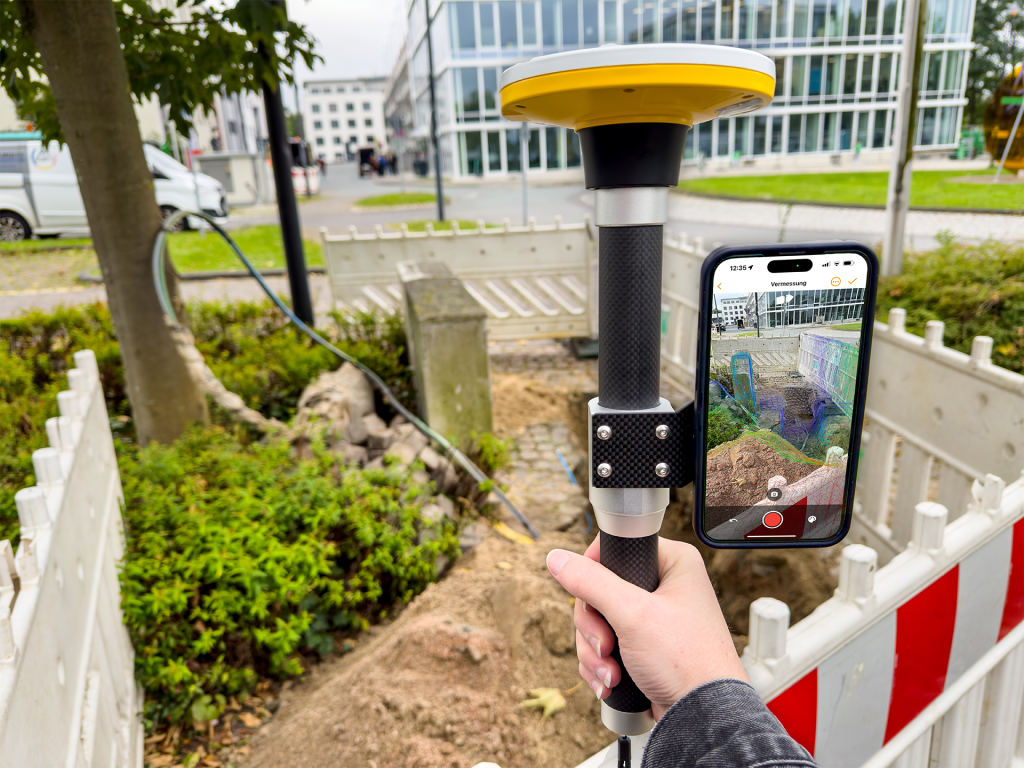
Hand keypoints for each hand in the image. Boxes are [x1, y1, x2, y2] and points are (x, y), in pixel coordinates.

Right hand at [546, 536, 746, 719]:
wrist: (701, 716)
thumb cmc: (687, 662)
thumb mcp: (633, 615)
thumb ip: (591, 583)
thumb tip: (557, 558)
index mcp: (671, 563)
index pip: (613, 550)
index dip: (593, 574)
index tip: (592, 599)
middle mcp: (663, 587)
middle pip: (598, 591)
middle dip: (593, 628)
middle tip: (606, 645)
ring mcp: (652, 618)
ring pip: (597, 622)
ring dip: (595, 652)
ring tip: (611, 673)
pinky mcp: (643, 646)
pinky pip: (604, 645)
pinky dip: (601, 665)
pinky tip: (611, 682)